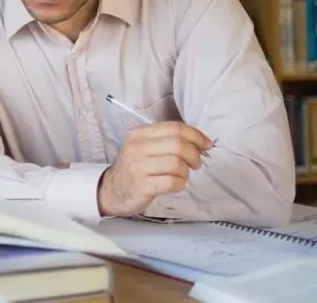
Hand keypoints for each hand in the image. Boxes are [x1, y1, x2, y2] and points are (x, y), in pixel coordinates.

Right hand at [98, 121, 212, 216]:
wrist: (113, 190)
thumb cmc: (135, 168)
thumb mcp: (144, 147)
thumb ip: (167, 140)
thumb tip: (201, 142)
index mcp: (139, 134)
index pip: (174, 128)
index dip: (196, 135)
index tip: (206, 145)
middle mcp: (137, 147)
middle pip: (178, 145)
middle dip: (194, 155)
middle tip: (195, 163)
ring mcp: (138, 166)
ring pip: (177, 164)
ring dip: (186, 171)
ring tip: (180, 175)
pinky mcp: (142, 186)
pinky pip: (173, 182)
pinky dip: (180, 184)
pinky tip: (174, 184)